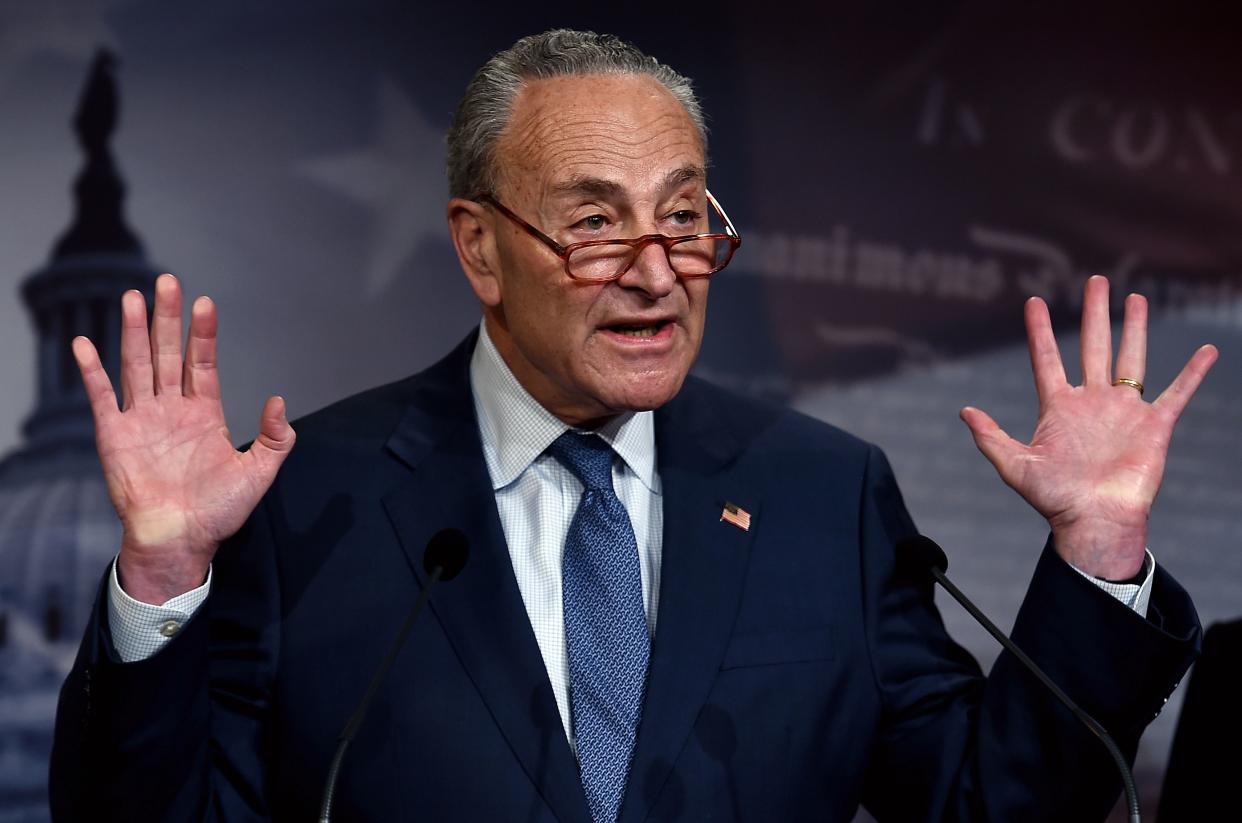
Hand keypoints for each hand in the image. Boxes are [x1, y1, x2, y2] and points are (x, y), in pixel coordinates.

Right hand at [74, 273, 294, 603]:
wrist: (180, 542)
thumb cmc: (218, 512)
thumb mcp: (259, 474)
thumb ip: (275, 438)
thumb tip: (280, 400)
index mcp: (205, 413)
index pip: (203, 363)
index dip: (203, 334)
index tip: (205, 303)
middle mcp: (172, 409)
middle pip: (169, 353)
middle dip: (168, 318)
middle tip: (167, 281)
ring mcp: (142, 419)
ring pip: (137, 365)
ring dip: (134, 332)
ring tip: (132, 296)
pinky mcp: (114, 436)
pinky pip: (102, 397)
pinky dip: (92, 371)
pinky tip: (86, 342)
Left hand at [960, 275, 1217, 579]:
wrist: (1094, 522)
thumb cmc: (1054, 499)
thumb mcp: (1014, 466)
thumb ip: (990, 436)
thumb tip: (964, 410)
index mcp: (1058, 408)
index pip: (1045, 358)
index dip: (1039, 330)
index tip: (1033, 302)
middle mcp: (1092, 403)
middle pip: (1093, 347)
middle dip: (1094, 314)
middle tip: (1095, 281)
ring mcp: (1124, 412)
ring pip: (1131, 359)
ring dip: (1134, 329)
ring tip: (1134, 297)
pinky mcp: (1154, 426)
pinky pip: (1177, 394)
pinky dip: (1193, 373)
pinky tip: (1206, 351)